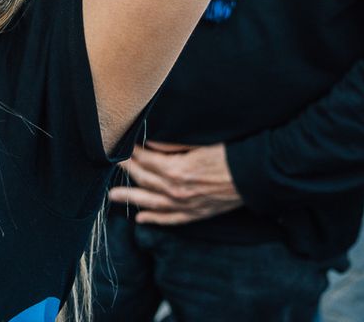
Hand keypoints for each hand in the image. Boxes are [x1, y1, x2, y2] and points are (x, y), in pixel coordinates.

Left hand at [108, 142, 244, 225]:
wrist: (251, 176)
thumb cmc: (227, 155)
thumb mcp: (197, 144)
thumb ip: (170, 146)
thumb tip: (148, 144)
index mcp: (175, 169)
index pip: (145, 161)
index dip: (132, 153)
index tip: (122, 147)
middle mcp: (175, 190)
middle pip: (143, 180)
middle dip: (127, 171)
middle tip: (112, 165)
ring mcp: (184, 205)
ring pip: (150, 203)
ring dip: (130, 198)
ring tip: (113, 196)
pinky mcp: (194, 214)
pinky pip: (169, 220)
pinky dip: (154, 219)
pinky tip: (141, 218)